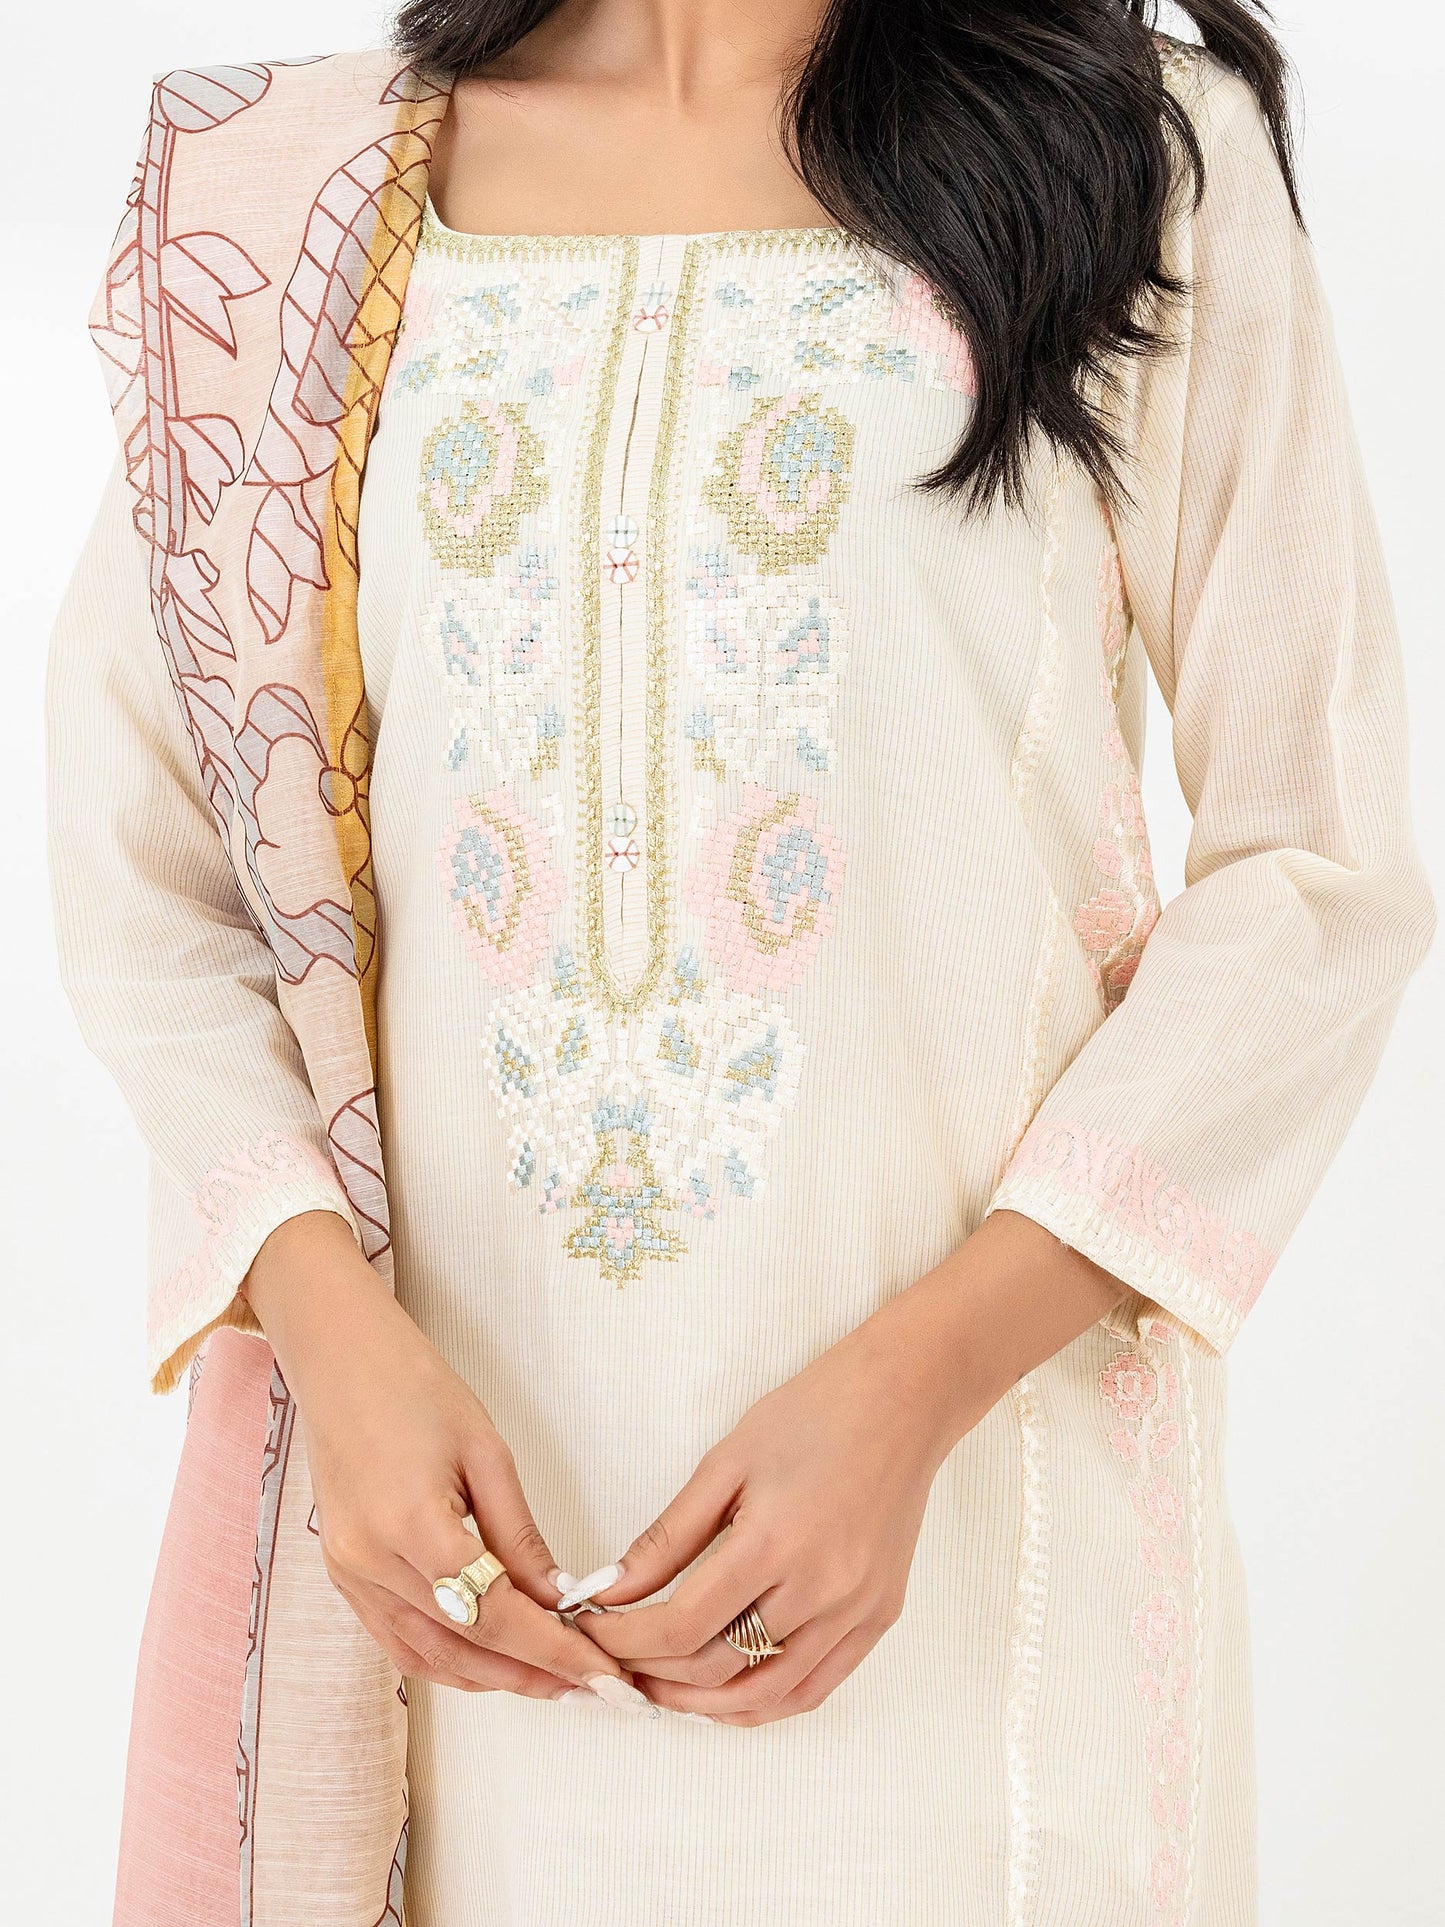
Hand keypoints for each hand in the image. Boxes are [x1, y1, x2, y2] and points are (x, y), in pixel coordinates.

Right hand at [242, 1212, 646, 1710]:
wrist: (340, 1361)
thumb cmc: (415, 1387)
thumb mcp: (486, 1451)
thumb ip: (520, 1535)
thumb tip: (559, 1600)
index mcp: (413, 1525)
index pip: (495, 1616)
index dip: (553, 1652)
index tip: (602, 1672)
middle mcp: (372, 1562)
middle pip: (464, 1647)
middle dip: (532, 1675)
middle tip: (591, 1686)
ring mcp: (349, 1574)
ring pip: (427, 1658)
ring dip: (491, 1678)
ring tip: (551, 1681)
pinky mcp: (342, 1575)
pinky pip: (397, 1641)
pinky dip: (447, 1661)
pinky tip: (490, 1661)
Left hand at [579, 1210, 1124, 1722]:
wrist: (906, 1397)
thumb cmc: (814, 1413)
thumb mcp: (725, 1462)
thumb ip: (666, 1538)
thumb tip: (609, 1592)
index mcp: (774, 1541)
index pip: (681, 1624)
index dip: (625, 1639)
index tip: (588, 1631)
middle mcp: (821, 1589)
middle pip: (717, 1667)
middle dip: (651, 1672)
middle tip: (612, 1660)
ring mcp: (856, 1611)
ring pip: (765, 1695)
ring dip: (701, 1703)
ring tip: (657, 1686)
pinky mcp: (878, 1618)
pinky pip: (813, 1688)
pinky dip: (762, 1703)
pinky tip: (724, 1694)